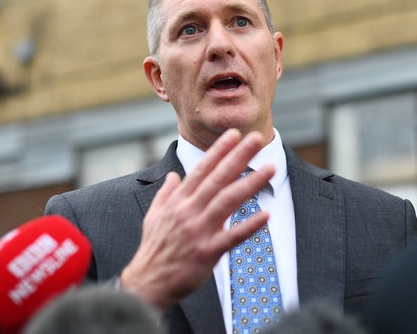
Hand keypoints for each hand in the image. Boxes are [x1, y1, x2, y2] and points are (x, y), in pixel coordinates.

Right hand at [120, 129, 274, 310]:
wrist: (147, 282)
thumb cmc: (154, 249)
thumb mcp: (153, 216)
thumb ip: (166, 193)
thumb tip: (173, 175)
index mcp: (178, 201)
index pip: (202, 169)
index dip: (219, 151)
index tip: (234, 134)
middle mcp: (189, 211)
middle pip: (218, 178)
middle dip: (238, 156)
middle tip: (256, 139)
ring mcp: (199, 231)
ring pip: (228, 201)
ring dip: (250, 183)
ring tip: (269, 169)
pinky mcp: (207, 252)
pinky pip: (232, 237)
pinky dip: (249, 226)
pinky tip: (266, 214)